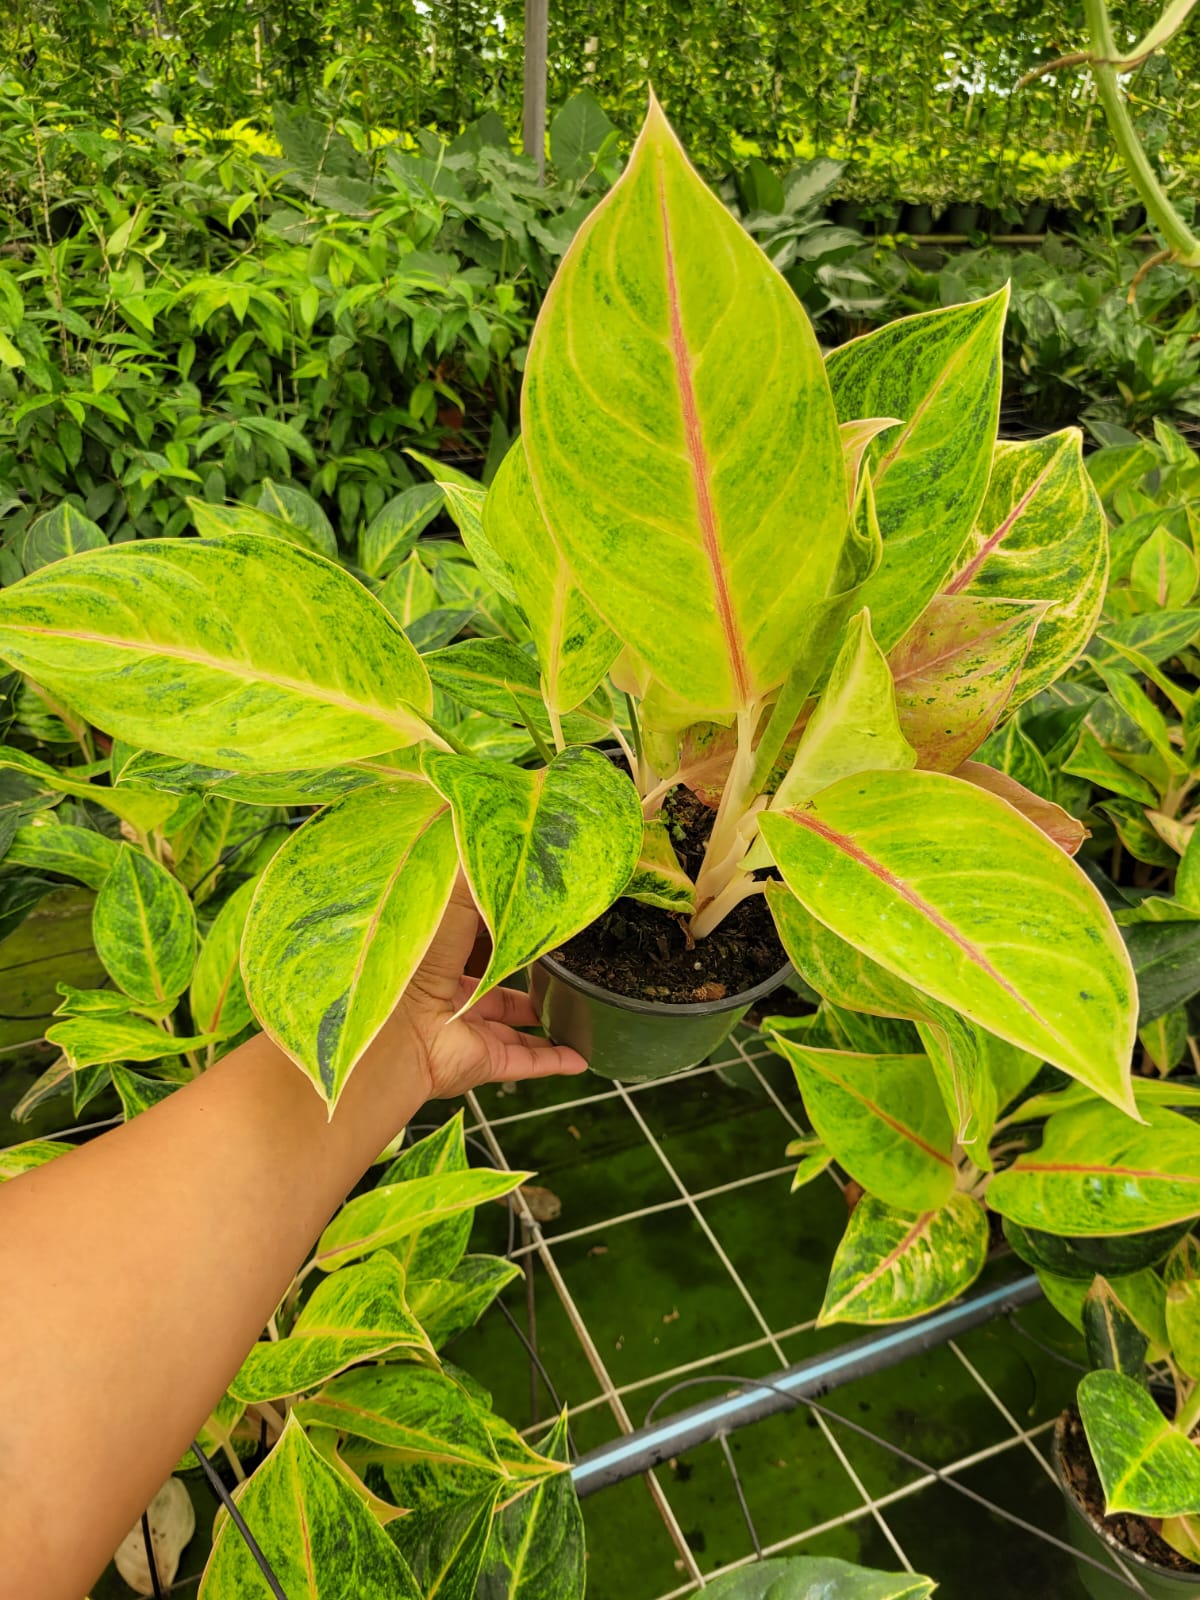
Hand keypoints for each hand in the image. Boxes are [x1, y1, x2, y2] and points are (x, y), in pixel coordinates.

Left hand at [397, 875, 587, 1100]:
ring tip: (574, 1006)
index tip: (533, 914)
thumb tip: (497, 844)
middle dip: (524, 976)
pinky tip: (580, 1055)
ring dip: (542, 1019)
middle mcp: (452, 998)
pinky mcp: (483, 1062)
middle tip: (560, 960)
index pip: (474, 941)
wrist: (397, 1034)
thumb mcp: (448, 910)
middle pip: (495, 986)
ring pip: (512, 1026)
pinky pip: (525, 1063)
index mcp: (437, 961)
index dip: (500, 929)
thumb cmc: (415, 963)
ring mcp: (468, 1032)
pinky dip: (554, 1060)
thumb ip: (474, 884)